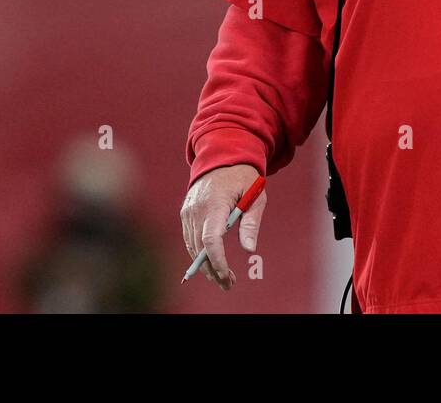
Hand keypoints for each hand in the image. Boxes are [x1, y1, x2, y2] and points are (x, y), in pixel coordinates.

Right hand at [180, 164, 266, 291]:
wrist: (220, 156)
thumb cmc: (242, 177)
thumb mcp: (254, 195)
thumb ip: (251, 222)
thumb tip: (249, 248)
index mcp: (214, 202)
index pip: (211, 238)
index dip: (217, 260)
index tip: (226, 275)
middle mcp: (196, 209)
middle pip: (200, 247)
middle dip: (213, 269)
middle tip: (229, 285)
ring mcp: (188, 211)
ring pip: (192, 246)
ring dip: (205, 265)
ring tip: (223, 279)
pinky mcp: (185, 213)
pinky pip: (189, 239)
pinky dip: (198, 253)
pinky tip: (210, 264)